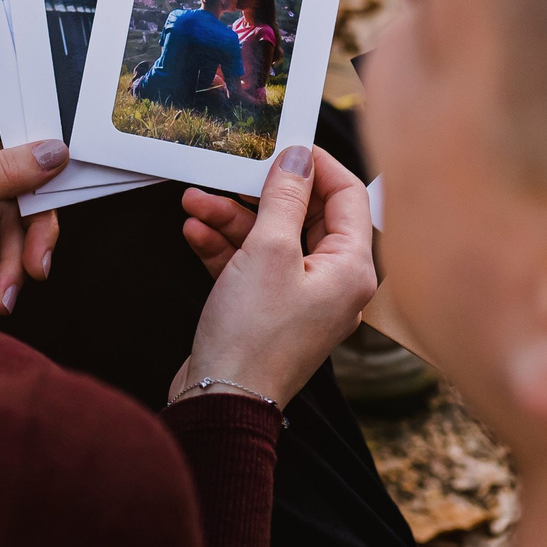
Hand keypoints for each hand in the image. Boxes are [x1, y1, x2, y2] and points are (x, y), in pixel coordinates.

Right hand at [169, 145, 375, 407]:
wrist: (222, 401)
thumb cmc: (253, 336)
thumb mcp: (268, 251)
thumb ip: (284, 199)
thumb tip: (297, 159)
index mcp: (351, 268)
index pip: (347, 196)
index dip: (315, 166)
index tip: (284, 145)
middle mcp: (334, 283)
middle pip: (304, 217)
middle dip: (259, 194)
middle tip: (230, 172)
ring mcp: (300, 299)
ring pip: (271, 240)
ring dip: (232, 218)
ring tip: (194, 202)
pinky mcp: (268, 311)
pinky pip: (252, 266)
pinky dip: (225, 248)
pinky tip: (196, 233)